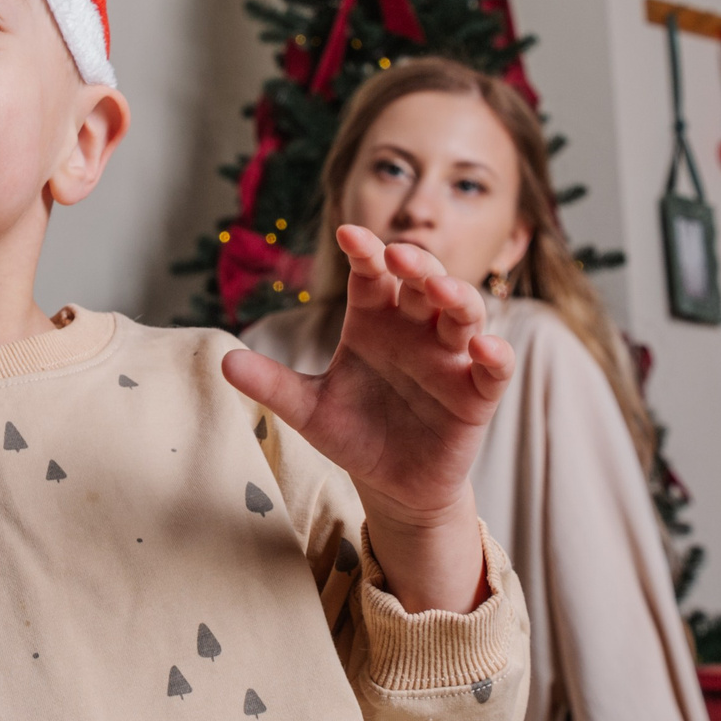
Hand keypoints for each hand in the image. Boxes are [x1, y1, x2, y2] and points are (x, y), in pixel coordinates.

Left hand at [221, 227, 511, 611]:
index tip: (347, 235)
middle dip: (415, 264)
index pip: (371, 275)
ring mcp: (449, 359)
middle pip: (422, 282)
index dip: (365, 252)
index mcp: (373, 321)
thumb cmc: (352, 434)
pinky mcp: (476, 394)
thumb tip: (224, 361)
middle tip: (399, 256)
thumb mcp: (308, 410)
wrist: (391, 485)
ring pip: (463, 313)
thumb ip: (271, 384)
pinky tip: (484, 348)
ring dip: (457, 296)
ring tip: (441, 290)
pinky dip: (495, 354)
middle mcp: (415, 330)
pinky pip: (494, 368)